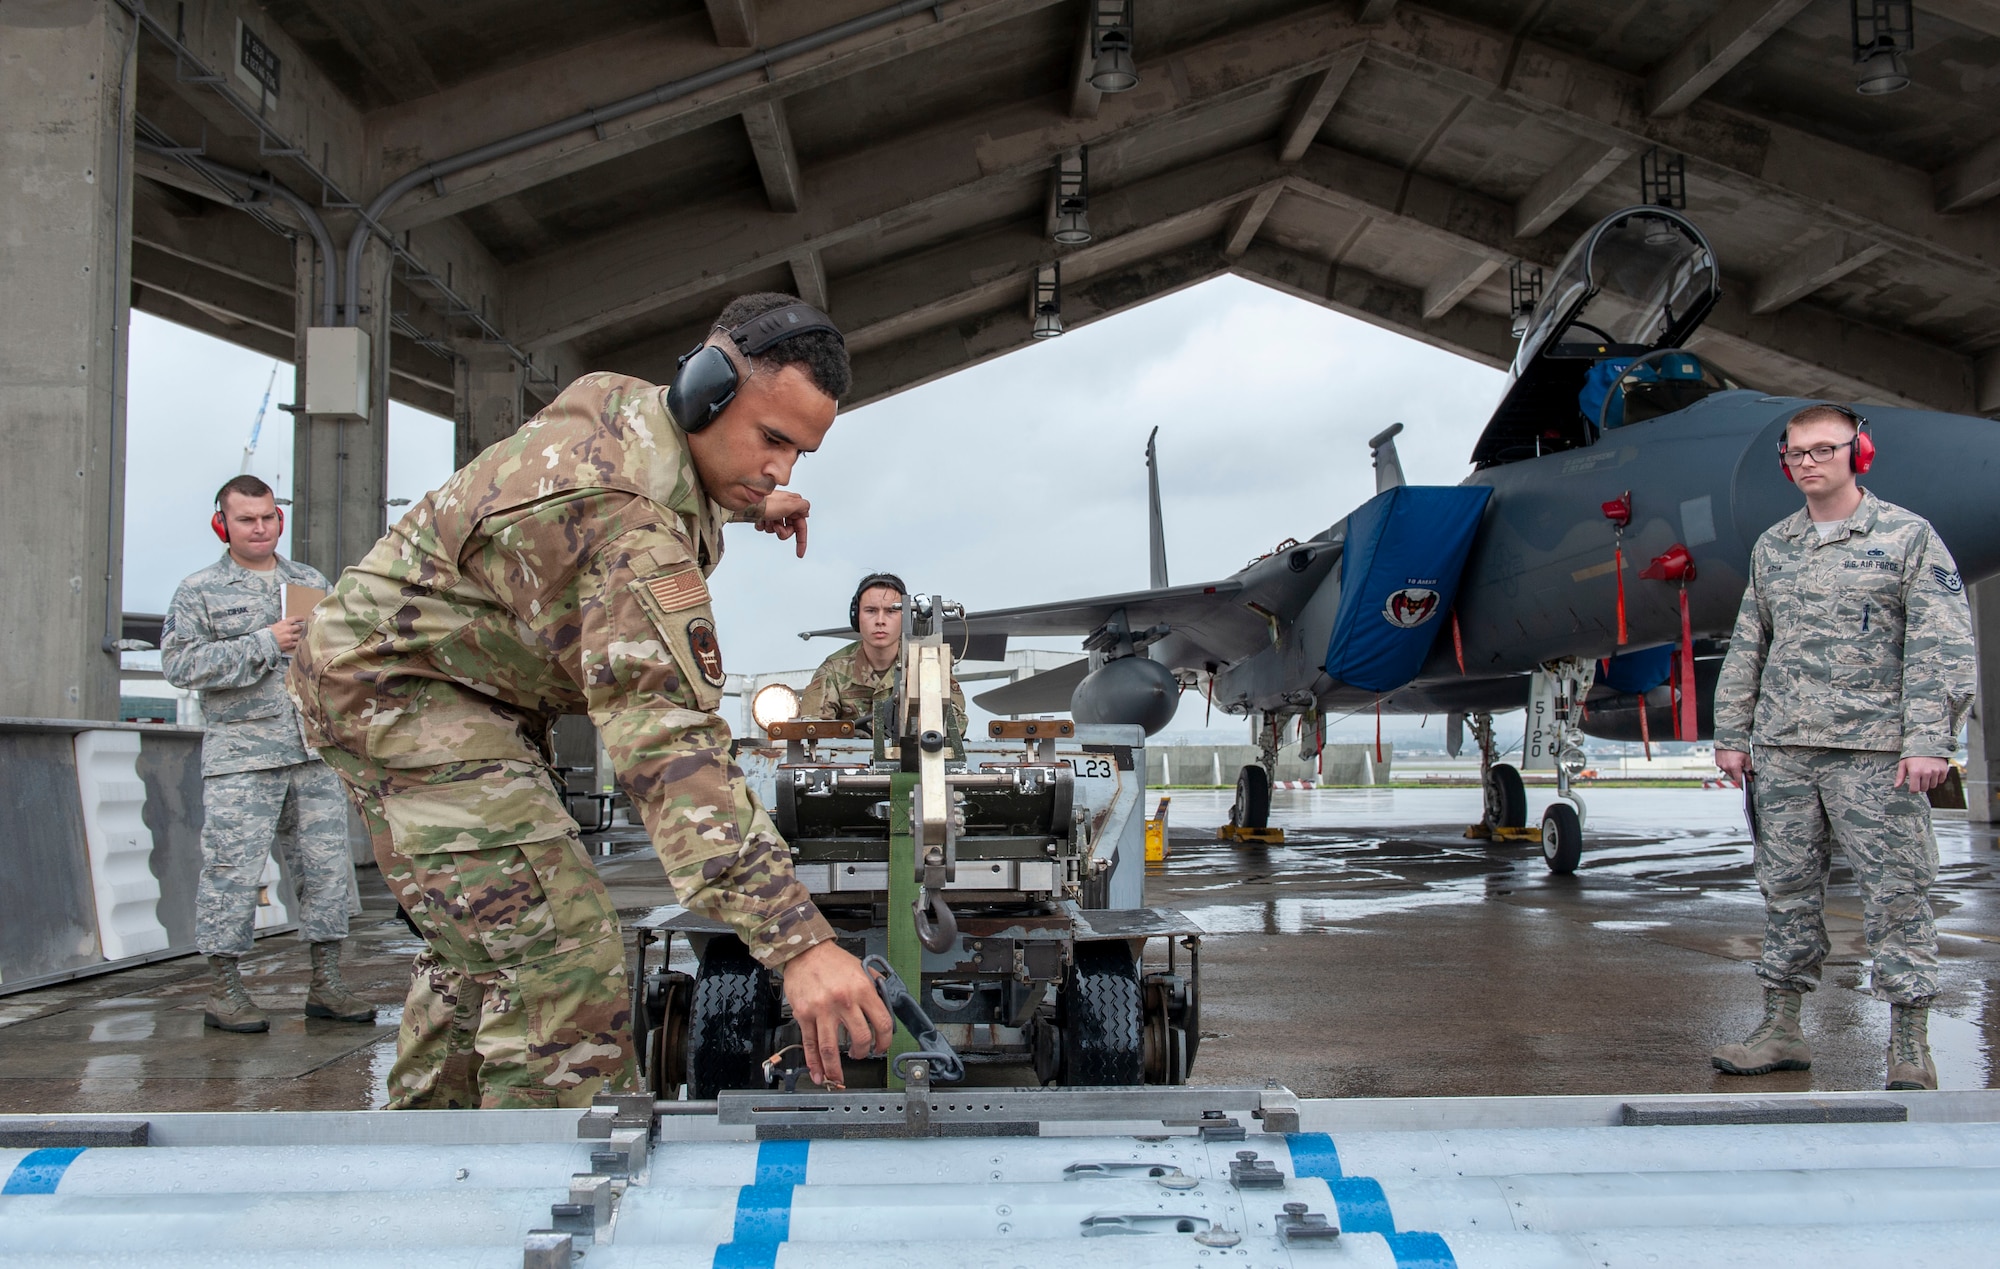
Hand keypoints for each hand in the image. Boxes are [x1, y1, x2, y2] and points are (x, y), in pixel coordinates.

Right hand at [267, 618, 304, 653]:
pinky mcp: (290, 644)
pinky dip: (298, 643)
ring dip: (300, 636)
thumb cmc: (268, 634)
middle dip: (301, 627)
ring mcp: (290, 637)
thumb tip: (286, 625)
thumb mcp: (274, 626)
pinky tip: (299, 642)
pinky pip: (297, 643)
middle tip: (303, 628)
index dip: (300, 618)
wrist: (265, 642)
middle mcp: (288, 629)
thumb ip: (282, 625)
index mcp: (284, 623)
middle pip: (299, 627)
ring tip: (301, 636)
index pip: (294, 618)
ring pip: (299, 635)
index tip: (302, 619)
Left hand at [753, 491, 809, 557]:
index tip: (800, 552)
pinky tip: (760, 519)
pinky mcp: (764, 515)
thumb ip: (803, 507)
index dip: (802, 540)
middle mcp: (784, 508)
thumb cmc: (766, 502)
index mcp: (793, 504)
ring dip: (771, 528)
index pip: (801, 526)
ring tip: (767, 519)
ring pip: (777, 530)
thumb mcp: (790, 504)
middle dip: (782, 531)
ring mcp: (774, 512)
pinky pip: (766, 528)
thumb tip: (806, 511)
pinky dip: (763, 526)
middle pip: (789, 529)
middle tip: (776, 526)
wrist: (747, 503)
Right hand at [779, 940, 890, 1088]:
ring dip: (836, 1067)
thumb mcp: (861, 968)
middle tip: (860, 1055)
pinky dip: (814, 1062)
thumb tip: (886, 1005)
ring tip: (838, 1076)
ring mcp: (822, 1010)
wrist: (805, 951)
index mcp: (862, 989)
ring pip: (832, 1048)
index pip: (882, 1023)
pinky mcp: (804, 1014)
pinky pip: (810, 1043)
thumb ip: (875, 987)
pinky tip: (818, 1072)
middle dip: (863, 1053)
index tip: (881, 1047)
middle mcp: (844, 1001)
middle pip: (860, 1038)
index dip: (884, 1041)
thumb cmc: (832, 960)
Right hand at [1714, 747, 1750, 785]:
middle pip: (1733, 777)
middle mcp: (1726, 767)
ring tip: (1736, 763)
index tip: (1745, 786)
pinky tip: (1731, 761)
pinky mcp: (1718, 762)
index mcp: (1734, 767)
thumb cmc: (1738, 747)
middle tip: (1742, 769)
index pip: (1739, 781)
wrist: (1728, 739)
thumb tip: (1750, 778)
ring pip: (1728, 772)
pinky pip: (1724, 768)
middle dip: (1738, 775)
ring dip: (1733, 770)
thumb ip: (1749, 770)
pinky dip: (1728, 766)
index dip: (1743, 784)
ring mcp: (1721, 765)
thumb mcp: (1747, 758)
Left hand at [1896, 756, 1951, 794]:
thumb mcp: (1903, 763)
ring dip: (1929, 782)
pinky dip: (1937, 778)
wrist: (1928, 744)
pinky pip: (1941, 781)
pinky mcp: (1943, 770)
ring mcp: (1936, 771)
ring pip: (1933, 786)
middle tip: (1919, 778)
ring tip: (1926, 774)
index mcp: (1915, 772)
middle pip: (1924, 789)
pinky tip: (1933, 772)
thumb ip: (1900, 776)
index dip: (1913, 789)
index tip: (1913, 786)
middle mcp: (1926, 772)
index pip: (1915, 790)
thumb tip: (1896, 786)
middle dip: (1921, 786)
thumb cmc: (1913, 755)